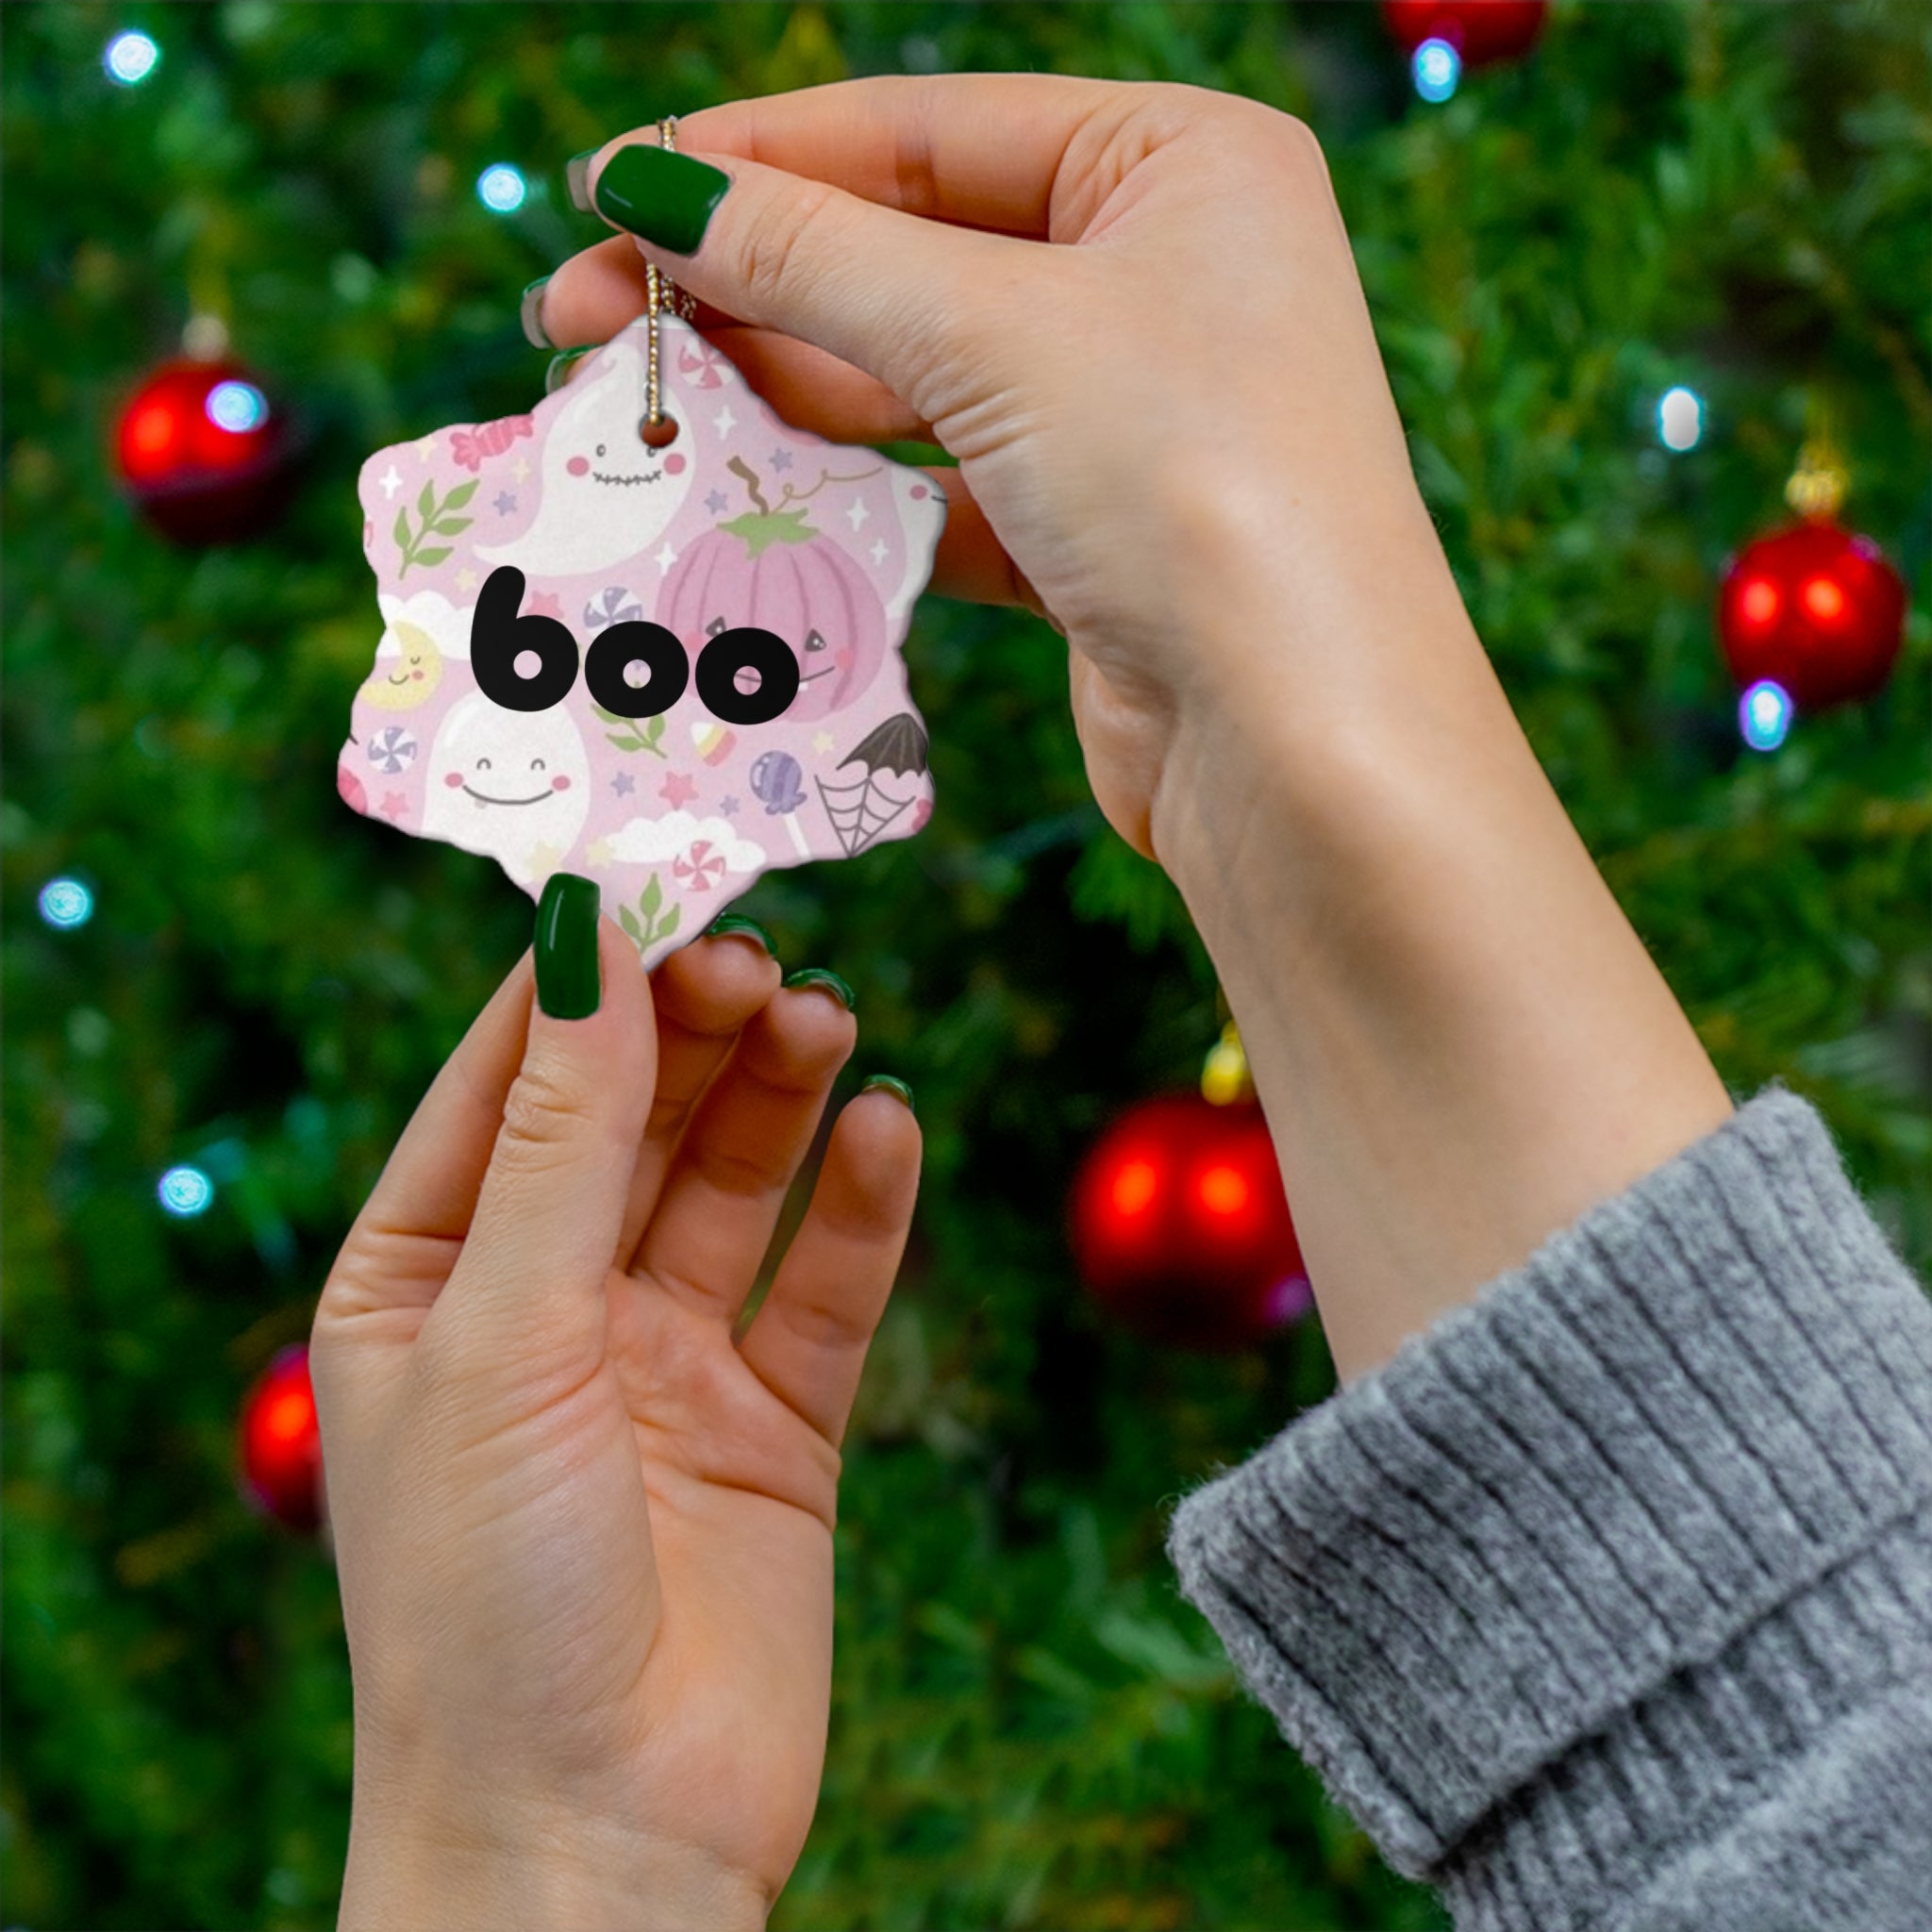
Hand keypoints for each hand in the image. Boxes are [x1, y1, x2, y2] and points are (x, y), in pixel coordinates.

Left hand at [312, 915, 918, 1928]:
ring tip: (829, 1019)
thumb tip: (583, 935)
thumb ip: (560, 1136)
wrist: (595, 1842)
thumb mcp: (502, 1335)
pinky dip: (860, 1205)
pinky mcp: (775, 1427)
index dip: (581, 978)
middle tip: (763, 953)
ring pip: (734, 1183)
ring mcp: (666, 1366)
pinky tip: (889, 1129)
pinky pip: (825, 1286)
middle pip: (633, 1117)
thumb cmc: (486, 1600)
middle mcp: (546, 1309)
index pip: (507, 1081)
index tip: (657, 872)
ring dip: (780, 1095)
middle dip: (694, 1028)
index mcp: (427, 1281)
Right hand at [538, 74, 1431, 859]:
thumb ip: (814, 256)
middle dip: (745, 286)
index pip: (923, 131)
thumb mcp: (994, 335)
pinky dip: (849, 496)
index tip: (606, 190)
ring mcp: (1131, 411)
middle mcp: (1164, 273)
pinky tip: (743, 497)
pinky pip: (942, 486)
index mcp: (1180, 164)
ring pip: (915, 377)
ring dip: (779, 394)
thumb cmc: (1195, 488)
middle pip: (907, 253)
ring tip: (640, 408)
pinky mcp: (1096, 536)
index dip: (753, 159)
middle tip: (578, 320)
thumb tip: (652, 188)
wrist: (1302, 747)